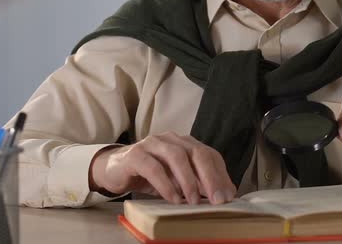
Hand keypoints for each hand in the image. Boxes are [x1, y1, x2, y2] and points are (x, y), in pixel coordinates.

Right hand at [89, 133, 235, 204]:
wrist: (114, 170)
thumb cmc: (150, 176)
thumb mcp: (177, 181)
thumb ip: (198, 184)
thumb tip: (225, 195)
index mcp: (186, 143)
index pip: (210, 155)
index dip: (221, 175)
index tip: (228, 196)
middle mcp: (172, 140)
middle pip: (197, 153)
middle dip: (210, 177)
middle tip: (217, 199)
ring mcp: (153, 144)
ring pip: (176, 157)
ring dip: (188, 180)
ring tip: (193, 200)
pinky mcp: (135, 155)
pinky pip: (153, 167)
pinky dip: (165, 184)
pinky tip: (172, 198)